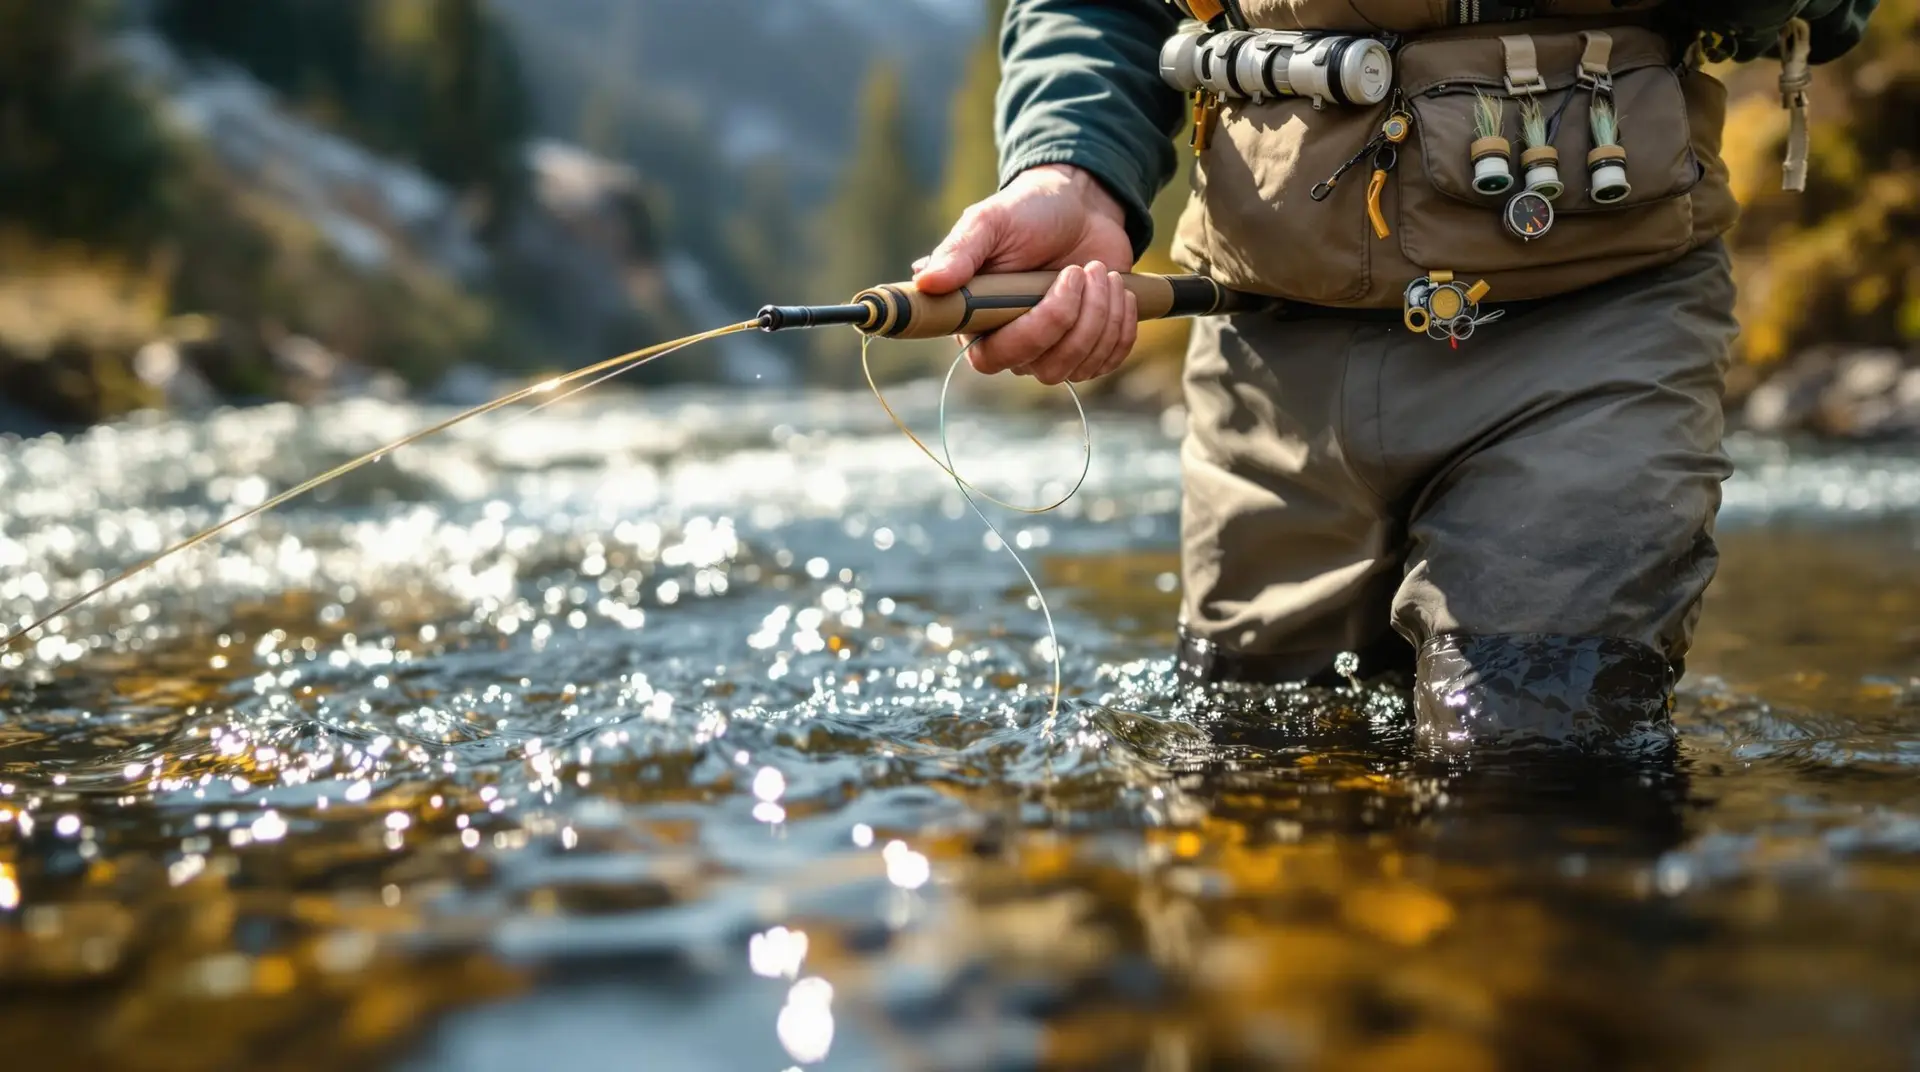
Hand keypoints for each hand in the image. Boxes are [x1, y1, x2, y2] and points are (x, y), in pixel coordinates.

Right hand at [913, 164, 1138, 384]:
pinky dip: (1121, 327)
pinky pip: (1105, 362)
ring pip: (1078, 366)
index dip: (1031, 332)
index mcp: (977, 321)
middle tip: (1081, 269)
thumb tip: (925, 282)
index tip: (1055, 284)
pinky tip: (1118, 290)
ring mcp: (1051, 349)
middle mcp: (1012, 343)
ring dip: (1101, 317)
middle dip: (1073, 318)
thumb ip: (958, 251)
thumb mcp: (988, 221)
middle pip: (1044, 367)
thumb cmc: (1027, 212)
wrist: (1080, 205)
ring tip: (1100, 271)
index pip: (993, 357)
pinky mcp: (1087, 347)